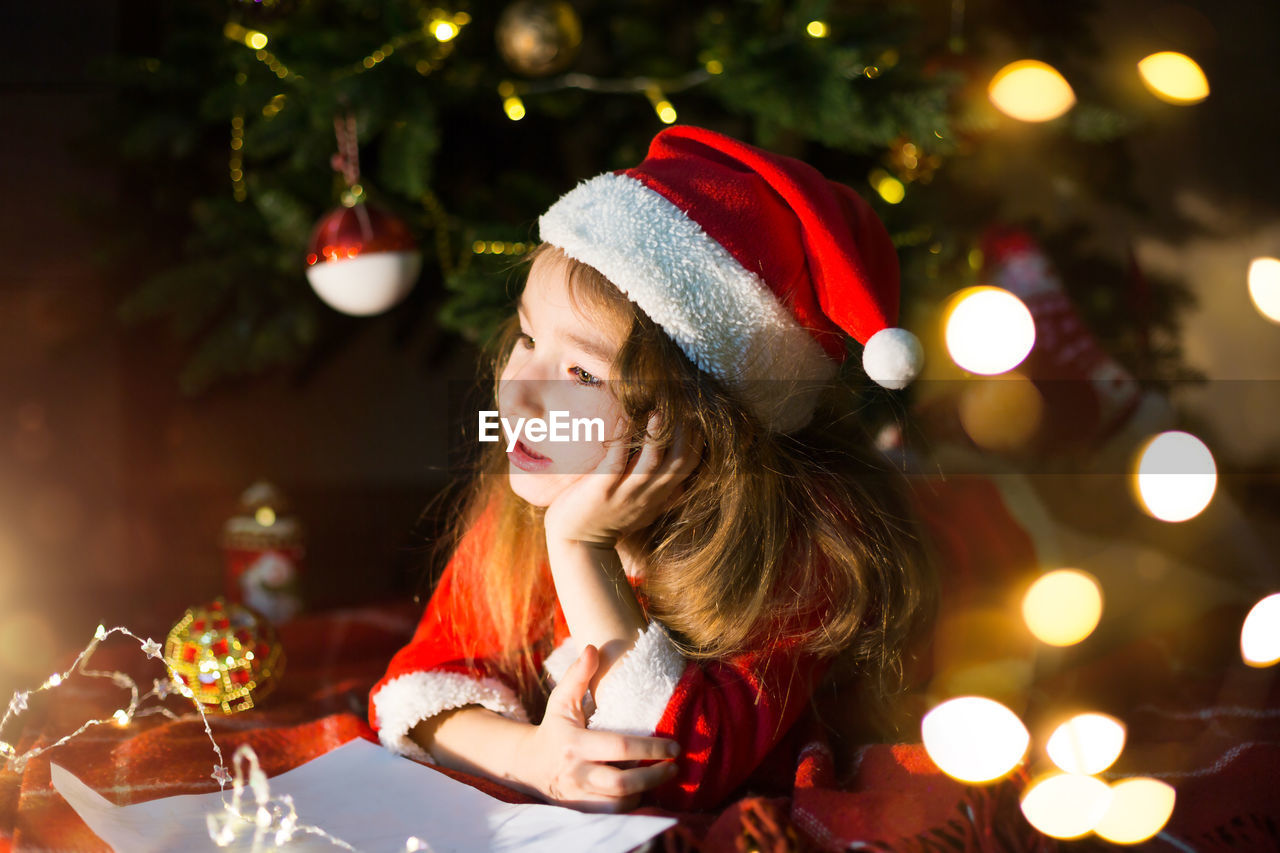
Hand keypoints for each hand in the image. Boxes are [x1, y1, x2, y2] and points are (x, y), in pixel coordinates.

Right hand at [514, 644, 679, 812]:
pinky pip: (612, 814)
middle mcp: (577, 774)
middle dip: (654, 777)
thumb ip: (577, 675)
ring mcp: (578, 796)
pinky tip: (644, 793)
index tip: (675, 746)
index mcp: (575, 744)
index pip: (619, 748)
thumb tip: (592, 647)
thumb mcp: (561, 701)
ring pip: (619, 804)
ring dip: (645, 793)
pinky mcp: (581, 811)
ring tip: (662, 778)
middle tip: (676, 767)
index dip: (650, 748)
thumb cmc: (554, 728)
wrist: (528, 766)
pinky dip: (631, 806)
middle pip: (622, 783)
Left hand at [544, 413, 701, 546]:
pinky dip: (622, 441)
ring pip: (652, 463)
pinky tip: (624, 421)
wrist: (576, 545)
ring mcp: (625, 494)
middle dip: (685, 434)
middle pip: (679, 463)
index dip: (697, 441)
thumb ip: (660, 493)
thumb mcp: (642, 510)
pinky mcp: (601, 492)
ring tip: (659, 411)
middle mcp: (647, 495)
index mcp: (658, 496)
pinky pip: (615, 463)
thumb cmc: (606, 521)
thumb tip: (679, 476)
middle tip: (682, 407)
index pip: (689, 466)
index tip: (694, 416)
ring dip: (658, 436)